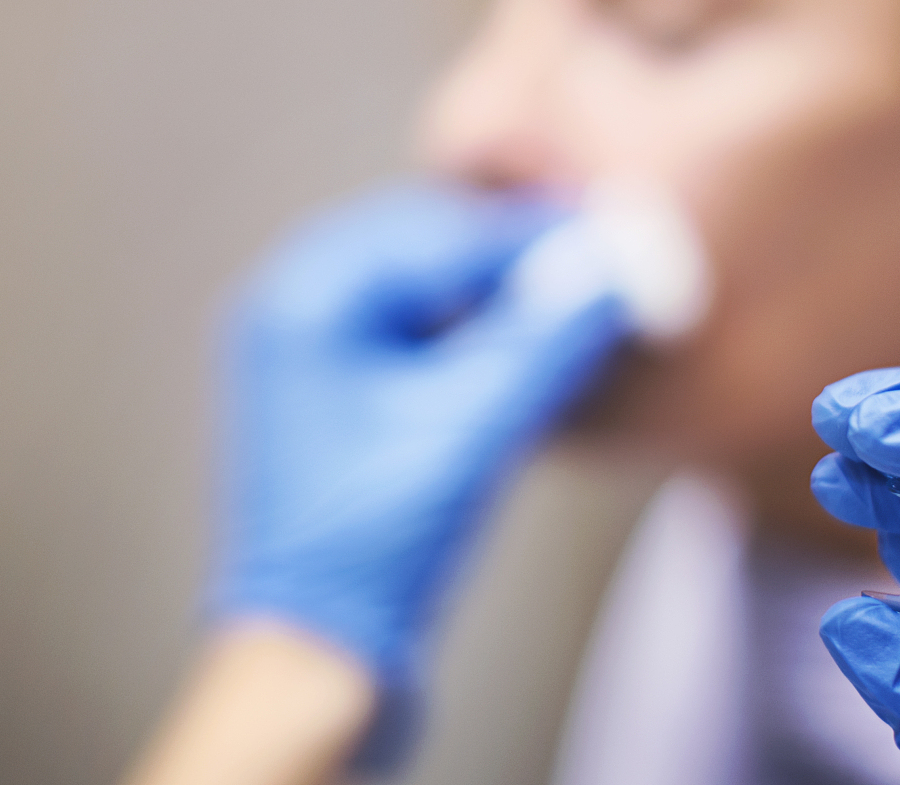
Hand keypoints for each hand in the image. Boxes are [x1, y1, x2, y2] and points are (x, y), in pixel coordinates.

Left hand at [210, 183, 624, 688]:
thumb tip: (608, 271)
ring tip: (570, 316)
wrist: (313, 662)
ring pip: (421, 300)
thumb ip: (545, 340)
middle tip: (593, 272)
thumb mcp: (473, 429)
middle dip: (510, 264)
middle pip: (424, 254)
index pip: (437, 235)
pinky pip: (410, 345)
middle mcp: (290, 317)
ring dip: (495, 305)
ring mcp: (306, 366)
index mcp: (301, 302)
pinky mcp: (332, 413)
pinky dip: (470, 346)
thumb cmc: (368, 549)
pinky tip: (526, 363)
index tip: (605, 240)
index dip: (530, 239)